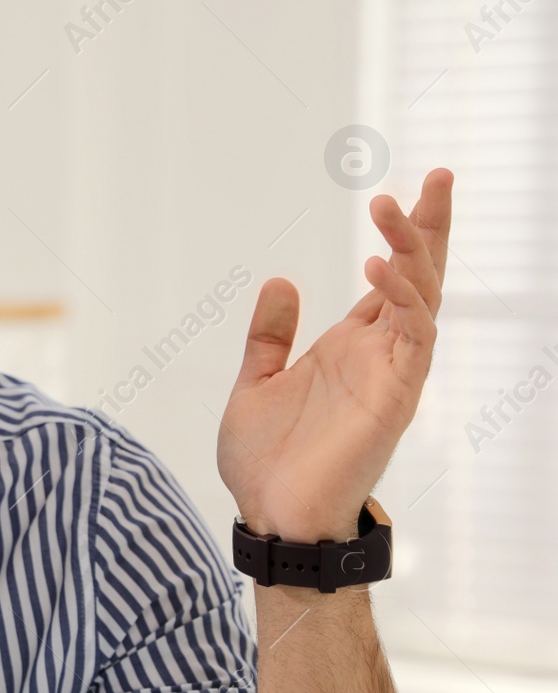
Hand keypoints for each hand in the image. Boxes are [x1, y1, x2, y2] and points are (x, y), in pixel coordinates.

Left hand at [217, 168, 453, 541]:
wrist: (272, 516)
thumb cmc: (266, 462)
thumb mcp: (254, 382)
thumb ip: (270, 334)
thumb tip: (282, 281)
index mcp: (348, 348)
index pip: (389, 280)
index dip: (403, 237)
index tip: (409, 190)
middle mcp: (378, 355)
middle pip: (418, 278)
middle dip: (429, 228)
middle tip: (437, 176)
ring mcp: (391, 374)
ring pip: (421, 298)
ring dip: (411, 251)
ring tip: (391, 208)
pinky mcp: (396, 397)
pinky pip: (413, 338)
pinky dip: (401, 300)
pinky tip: (380, 270)